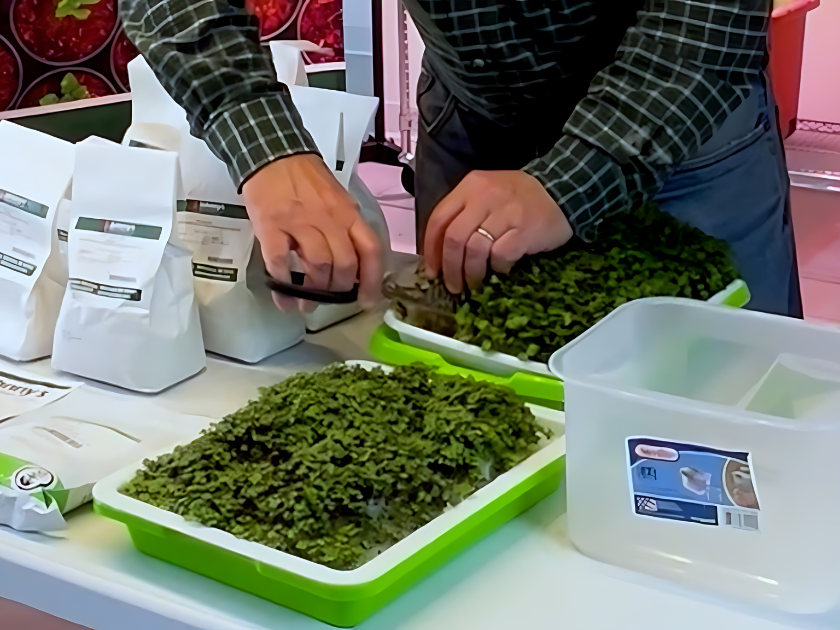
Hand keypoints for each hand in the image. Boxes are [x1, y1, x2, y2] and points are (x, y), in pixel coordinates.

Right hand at [243, 154, 382, 311]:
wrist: (272, 154)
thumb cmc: (307, 179)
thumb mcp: (337, 199)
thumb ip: (346, 227)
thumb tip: (352, 265)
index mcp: (349, 213)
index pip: (370, 250)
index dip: (372, 280)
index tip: (367, 300)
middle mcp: (329, 219)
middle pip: (345, 264)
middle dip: (339, 290)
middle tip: (330, 299)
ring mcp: (300, 223)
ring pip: (318, 266)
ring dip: (313, 291)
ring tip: (306, 303)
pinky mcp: (272, 226)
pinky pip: (280, 262)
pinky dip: (283, 286)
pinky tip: (284, 296)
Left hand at [423, 170, 573, 293]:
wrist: (563, 192)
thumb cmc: (520, 198)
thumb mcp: (488, 193)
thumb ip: (464, 214)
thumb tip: (442, 253)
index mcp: (471, 186)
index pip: (439, 218)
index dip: (431, 249)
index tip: (432, 271)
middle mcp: (485, 196)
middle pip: (454, 237)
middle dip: (449, 267)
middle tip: (452, 285)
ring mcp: (506, 212)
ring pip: (474, 249)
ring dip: (471, 273)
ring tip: (473, 285)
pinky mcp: (525, 229)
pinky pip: (501, 255)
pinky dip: (498, 268)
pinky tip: (502, 270)